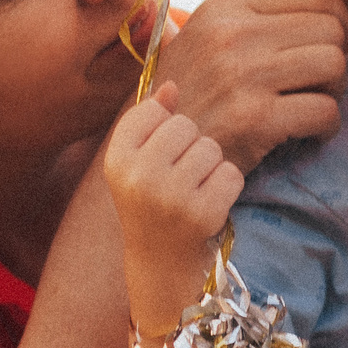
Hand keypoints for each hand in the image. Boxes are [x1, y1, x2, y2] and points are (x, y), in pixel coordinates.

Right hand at [105, 84, 241, 312]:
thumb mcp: (138, 162)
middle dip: (191, 147)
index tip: (161, 156)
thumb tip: (171, 83)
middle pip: (186, 125)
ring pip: (211, 148)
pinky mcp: (202, 214)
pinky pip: (231, 173)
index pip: (153, 110)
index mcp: (116, 160)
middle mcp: (138, 177)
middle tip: (181, 178)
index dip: (166, 129)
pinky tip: (210, 205)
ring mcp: (170, 197)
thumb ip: (151, 119)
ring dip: (211, 167)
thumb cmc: (151, 203)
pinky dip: (227, 187)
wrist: (161, 264)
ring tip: (195, 191)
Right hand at [152, 0, 347, 172]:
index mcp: (223, 7)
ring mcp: (243, 76)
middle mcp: (232, 34)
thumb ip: (255, 18)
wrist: (153, 154)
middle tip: (322, 82)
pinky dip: (328, 125)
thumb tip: (326, 2)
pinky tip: (312, 133)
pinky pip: (325, 110)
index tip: (334, 42)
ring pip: (334, 64)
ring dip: (335, 89)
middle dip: (337, 56)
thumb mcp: (206, 39)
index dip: (338, 17)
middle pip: (330, 28)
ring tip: (316, 103)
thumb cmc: (188, 97)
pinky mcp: (255, 120)